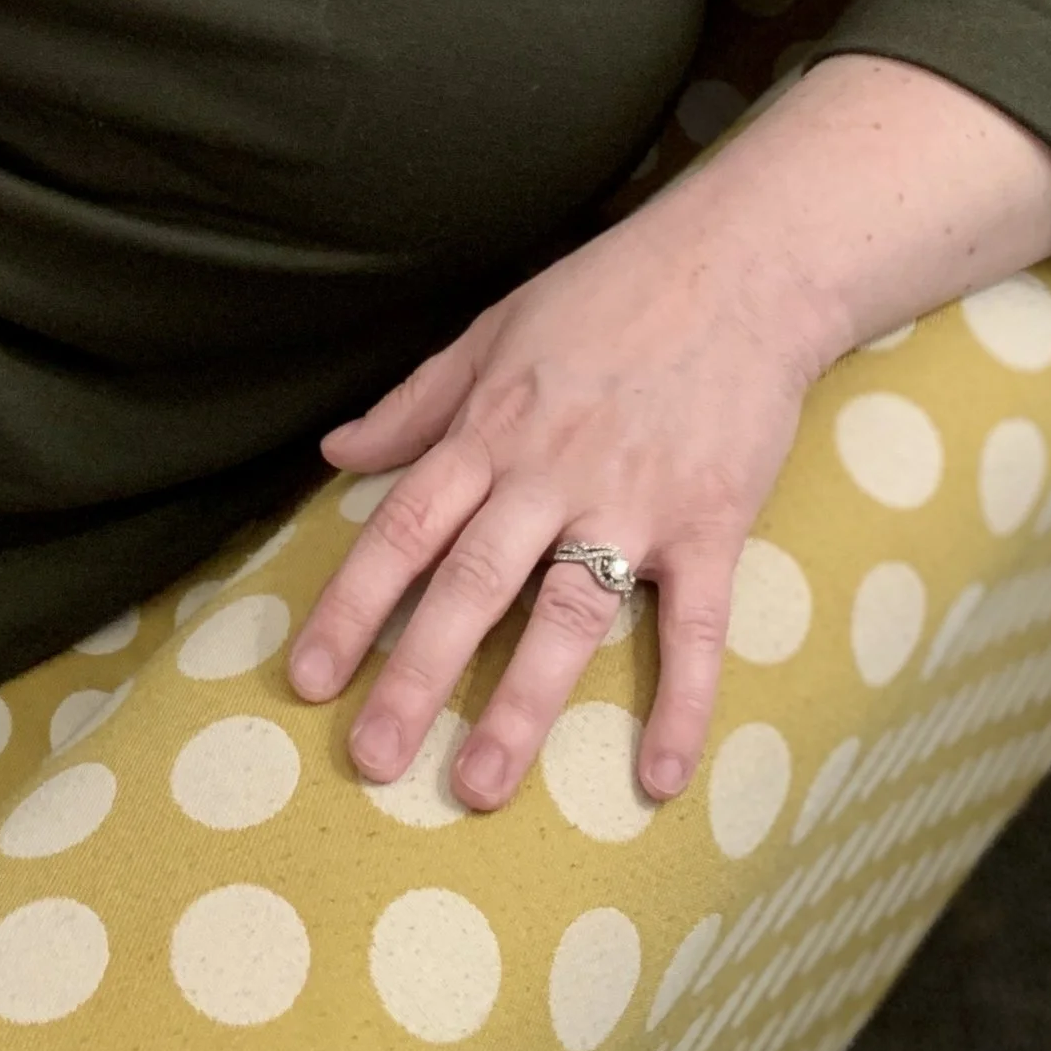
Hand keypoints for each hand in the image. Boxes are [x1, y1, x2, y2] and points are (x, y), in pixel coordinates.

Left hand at [287, 200, 822, 813]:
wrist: (740, 265)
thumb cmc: (610, 293)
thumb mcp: (494, 330)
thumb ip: (416, 403)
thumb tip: (335, 451)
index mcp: (492, 427)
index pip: (405, 527)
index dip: (353, 604)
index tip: (310, 677)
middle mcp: (551, 471)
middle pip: (471, 582)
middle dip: (416, 674)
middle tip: (371, 758)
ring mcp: (635, 501)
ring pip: (566, 613)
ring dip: (523, 704)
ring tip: (480, 785)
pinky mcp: (711, 524)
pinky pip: (693, 627)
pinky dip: (679, 703)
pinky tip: (656, 777)